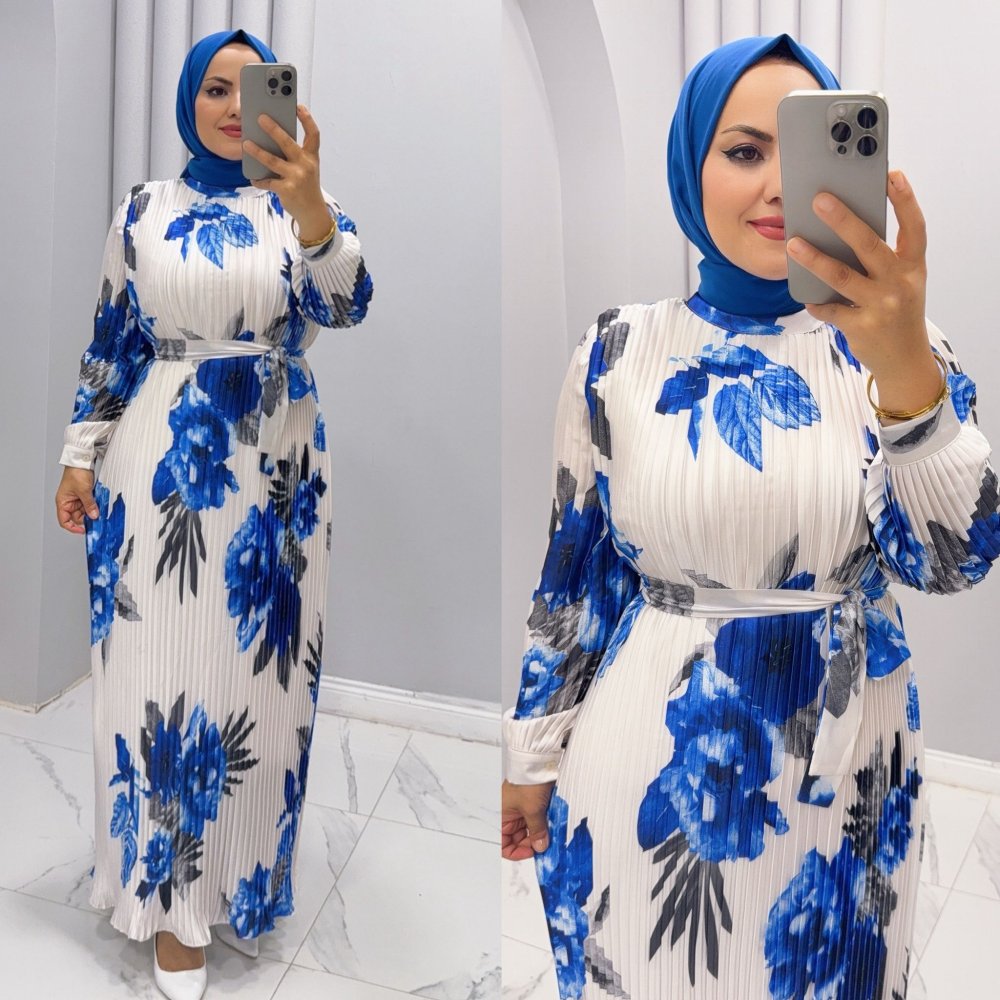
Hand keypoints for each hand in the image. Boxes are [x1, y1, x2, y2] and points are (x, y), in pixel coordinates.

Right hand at [56, 467, 98, 533]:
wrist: (81, 461)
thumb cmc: (76, 473)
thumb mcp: (84, 491)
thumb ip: (89, 505)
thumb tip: (93, 516)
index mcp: (62, 502)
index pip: (64, 521)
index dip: (73, 527)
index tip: (83, 530)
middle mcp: (68, 502)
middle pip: (76, 517)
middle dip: (86, 518)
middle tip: (96, 519)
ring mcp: (76, 499)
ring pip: (84, 511)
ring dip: (91, 512)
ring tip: (98, 510)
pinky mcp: (84, 495)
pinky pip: (89, 505)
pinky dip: (94, 506)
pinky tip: (98, 505)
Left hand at [243, 105, 329, 235]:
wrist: (312, 213)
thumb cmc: (306, 187)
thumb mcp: (306, 168)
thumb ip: (294, 155)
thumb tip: (270, 140)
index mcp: (311, 157)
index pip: (313, 134)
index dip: (307, 119)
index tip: (298, 106)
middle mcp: (305, 165)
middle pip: (288, 143)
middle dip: (274, 129)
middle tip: (260, 118)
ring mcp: (296, 178)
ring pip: (273, 161)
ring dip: (257, 152)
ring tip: (246, 144)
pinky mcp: (286, 190)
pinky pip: (267, 182)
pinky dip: (259, 180)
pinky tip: (253, 178)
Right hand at [501, 779, 554, 859]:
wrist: (537, 761)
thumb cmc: (526, 781)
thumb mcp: (532, 811)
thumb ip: (537, 832)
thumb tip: (540, 847)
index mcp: (501, 817)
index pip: (504, 844)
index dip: (518, 852)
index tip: (533, 853)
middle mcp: (509, 814)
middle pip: (519, 839)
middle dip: (533, 843)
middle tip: (547, 845)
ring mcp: (521, 809)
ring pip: (530, 830)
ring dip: (540, 833)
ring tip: (551, 834)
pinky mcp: (532, 803)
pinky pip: (537, 820)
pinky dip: (545, 824)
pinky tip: (553, 825)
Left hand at [785, 170, 939, 398]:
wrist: (905, 360)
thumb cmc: (898, 312)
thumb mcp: (902, 282)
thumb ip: (883, 259)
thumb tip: (845, 229)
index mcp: (914, 266)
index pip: (914, 227)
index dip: (905, 200)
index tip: (891, 176)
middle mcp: (900, 283)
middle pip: (869, 245)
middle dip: (844, 220)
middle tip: (819, 200)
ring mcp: (881, 306)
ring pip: (841, 276)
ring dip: (814, 258)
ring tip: (793, 243)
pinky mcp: (861, 327)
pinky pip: (829, 309)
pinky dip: (815, 301)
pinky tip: (804, 295)